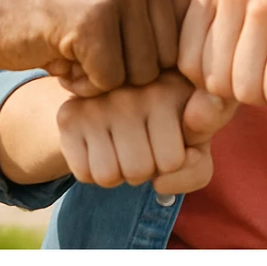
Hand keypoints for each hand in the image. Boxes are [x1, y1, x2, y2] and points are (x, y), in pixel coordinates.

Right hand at [0, 0, 190, 94]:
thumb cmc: (67, 17)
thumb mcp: (129, 7)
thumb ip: (169, 25)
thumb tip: (222, 69)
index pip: (188, 44)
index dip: (148, 56)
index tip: (114, 32)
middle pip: (166, 62)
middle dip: (125, 69)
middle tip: (88, 41)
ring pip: (140, 76)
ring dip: (103, 77)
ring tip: (76, 45)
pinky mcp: (93, 21)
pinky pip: (108, 82)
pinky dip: (81, 83)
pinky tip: (60, 53)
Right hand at [56, 71, 237, 191]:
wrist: (114, 97)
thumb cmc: (167, 126)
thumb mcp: (191, 147)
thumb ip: (196, 168)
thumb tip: (165, 177)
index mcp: (174, 89)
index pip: (172, 161)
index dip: (170, 162)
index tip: (168, 140)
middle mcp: (135, 88)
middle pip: (138, 171)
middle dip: (142, 171)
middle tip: (141, 145)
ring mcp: (99, 100)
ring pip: (108, 176)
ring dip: (117, 174)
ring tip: (121, 145)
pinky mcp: (69, 114)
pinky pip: (84, 174)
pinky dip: (92, 171)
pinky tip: (100, 145)